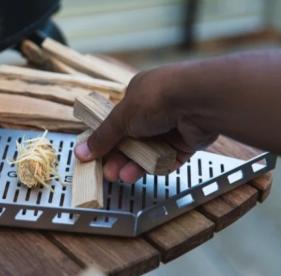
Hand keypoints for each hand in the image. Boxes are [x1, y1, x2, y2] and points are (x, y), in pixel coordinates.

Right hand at [75, 66, 217, 182]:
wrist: (198, 100)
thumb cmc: (158, 97)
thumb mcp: (122, 117)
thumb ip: (103, 136)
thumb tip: (82, 150)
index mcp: (138, 95)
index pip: (117, 122)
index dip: (106, 141)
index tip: (96, 157)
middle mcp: (155, 109)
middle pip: (132, 140)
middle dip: (119, 158)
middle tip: (110, 172)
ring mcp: (172, 125)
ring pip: (149, 151)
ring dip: (136, 164)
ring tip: (125, 176)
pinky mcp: (187, 141)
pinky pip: (169, 157)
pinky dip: (158, 165)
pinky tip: (148, 170)